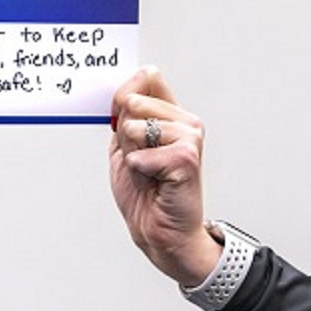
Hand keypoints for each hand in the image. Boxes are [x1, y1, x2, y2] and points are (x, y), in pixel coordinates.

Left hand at [108, 67, 220, 286]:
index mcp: (171, 116)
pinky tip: (155, 181)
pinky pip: (141, 153)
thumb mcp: (124, 147)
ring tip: (148, 172)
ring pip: (136, 127)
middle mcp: (185, 122)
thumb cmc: (145, 193)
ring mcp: (190, 137)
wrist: (159, 230)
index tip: (120, 119)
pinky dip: (139, 170)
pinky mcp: (187, 157)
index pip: (147, 80)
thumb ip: (126, 115)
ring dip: (132, 155)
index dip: (124, 97)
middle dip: (124, 137)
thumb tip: (131, 87)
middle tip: (140, 162)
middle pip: (133, 103)